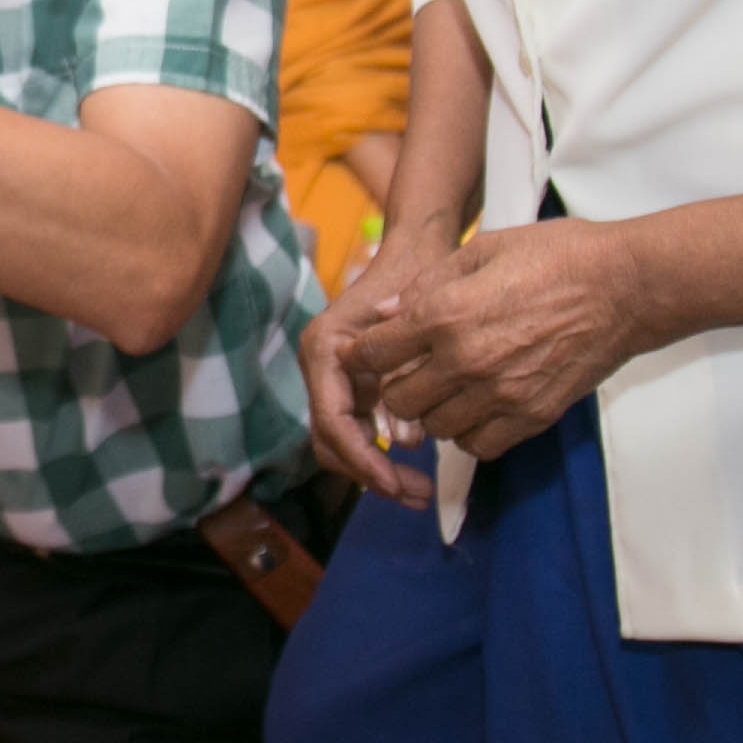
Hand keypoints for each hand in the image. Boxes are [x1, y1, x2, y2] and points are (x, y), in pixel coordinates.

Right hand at [303, 228, 451, 502]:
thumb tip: (402, 441)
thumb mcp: (413, 320)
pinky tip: (414, 469)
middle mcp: (322, 367)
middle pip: (332, 441)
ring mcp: (335, 377)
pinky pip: (359, 432)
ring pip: (343, 443)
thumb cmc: (418, 274)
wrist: (420, 246)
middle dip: (370, 475)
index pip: (333, 422)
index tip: (395, 484)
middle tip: (416, 495)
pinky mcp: (353, 385)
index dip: (363, 460)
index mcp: (325, 350)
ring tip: (419, 492)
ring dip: (376, 472)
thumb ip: (403, 378)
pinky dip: (382, 455)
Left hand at [343, 217, 653, 462]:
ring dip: (433, 411)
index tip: (372, 351)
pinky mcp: (532, 416)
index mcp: (446, 313)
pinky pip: (479, 445)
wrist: (626, 286)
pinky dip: (470, 433)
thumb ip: (429, 283)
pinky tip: (478, 407)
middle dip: (397, 385)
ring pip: (435, 428)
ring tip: (448, 388)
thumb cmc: (557, 256)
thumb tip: (388, 312)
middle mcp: (465, 360)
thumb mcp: (483, 249)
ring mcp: (500, 394)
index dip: (365, 352)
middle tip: (413, 370)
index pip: (374, 353)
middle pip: (398, 399)